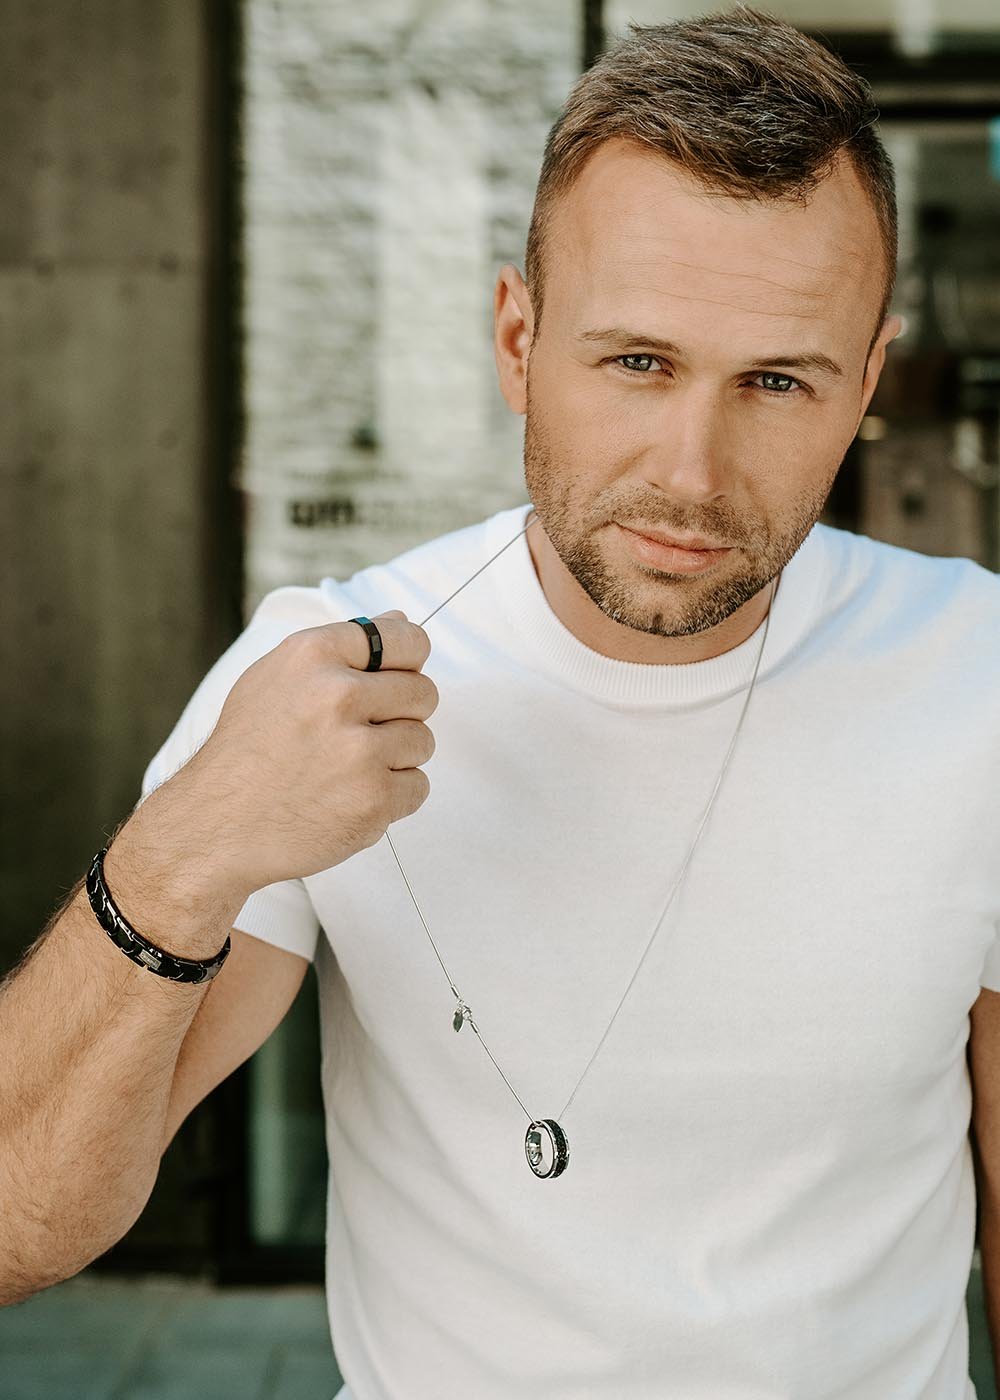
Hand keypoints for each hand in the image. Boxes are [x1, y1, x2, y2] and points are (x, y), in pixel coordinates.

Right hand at [166, 611, 437, 897]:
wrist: (215, 826)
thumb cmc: (247, 750)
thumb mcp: (275, 678)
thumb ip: (341, 649)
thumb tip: (399, 619)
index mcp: (313, 655)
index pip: (405, 639)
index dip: (407, 662)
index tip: (393, 680)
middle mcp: (337, 696)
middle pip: (423, 692)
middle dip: (401, 715)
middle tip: (359, 735)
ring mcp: (358, 751)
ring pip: (422, 741)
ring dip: (395, 759)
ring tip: (346, 769)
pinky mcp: (373, 799)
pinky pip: (417, 787)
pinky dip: (392, 798)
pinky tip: (349, 798)